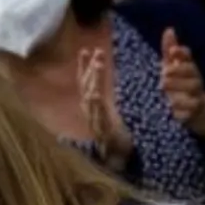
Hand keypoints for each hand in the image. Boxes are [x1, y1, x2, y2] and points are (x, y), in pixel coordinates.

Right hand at [77, 48, 134, 165]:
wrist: (119, 154)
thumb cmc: (118, 128)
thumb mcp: (115, 105)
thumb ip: (110, 90)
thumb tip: (108, 70)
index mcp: (94, 103)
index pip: (86, 81)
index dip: (84, 66)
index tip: (86, 49)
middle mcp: (90, 110)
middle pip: (87, 86)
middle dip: (90, 68)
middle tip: (98, 51)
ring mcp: (94, 120)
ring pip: (90, 98)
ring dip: (94, 81)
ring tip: (98, 65)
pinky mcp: (102, 130)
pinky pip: (97, 116)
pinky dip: (95, 105)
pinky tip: (95, 94)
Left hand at [158, 28, 204, 142]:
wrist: (202, 116)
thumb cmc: (184, 88)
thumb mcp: (174, 70)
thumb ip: (171, 50)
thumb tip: (169, 30)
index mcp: (191, 70)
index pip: (189, 58)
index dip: (183, 54)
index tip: (174, 50)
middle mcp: (197, 82)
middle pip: (193, 72)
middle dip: (180, 70)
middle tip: (165, 72)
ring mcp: (199, 98)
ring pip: (193, 89)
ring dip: (179, 86)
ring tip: (163, 84)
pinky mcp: (197, 115)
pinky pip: (191, 112)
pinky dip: (182, 110)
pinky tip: (172, 108)